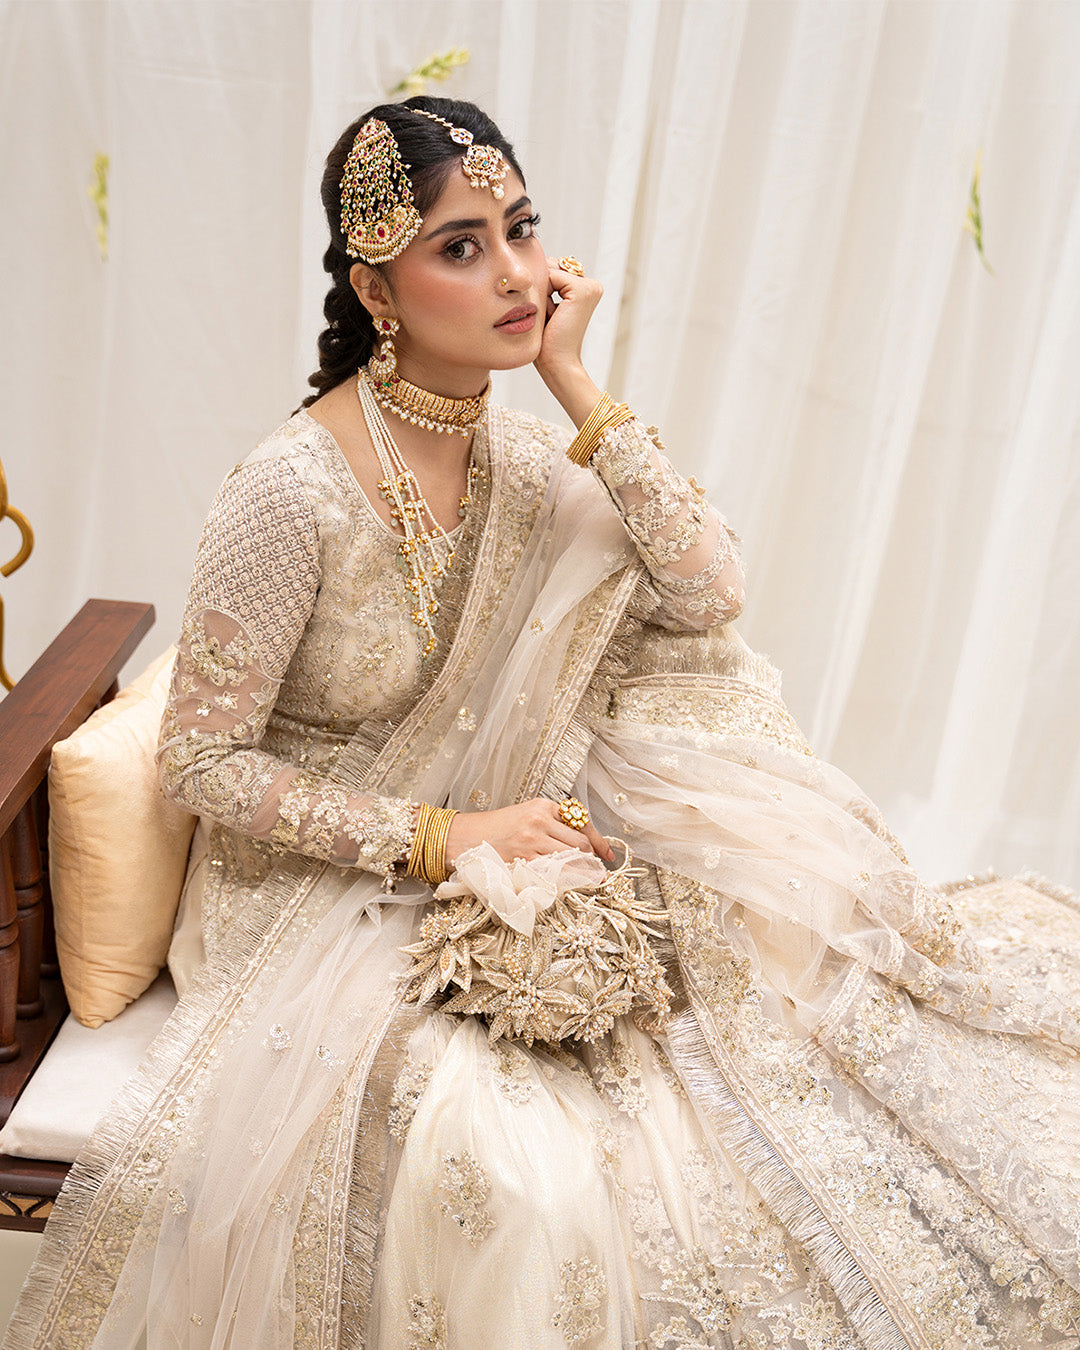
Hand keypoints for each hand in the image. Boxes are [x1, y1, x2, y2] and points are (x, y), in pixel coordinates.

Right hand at [446, 798, 614, 867]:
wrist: (463, 837)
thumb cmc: (496, 829)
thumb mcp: (525, 816)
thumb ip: (551, 825)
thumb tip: (583, 845)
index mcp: (543, 806)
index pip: (582, 822)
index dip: (599, 841)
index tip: (608, 855)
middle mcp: (540, 820)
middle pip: (580, 842)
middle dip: (591, 859)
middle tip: (597, 872)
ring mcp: (531, 840)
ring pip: (570, 858)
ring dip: (580, 871)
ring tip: (584, 880)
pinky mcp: (523, 859)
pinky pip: (553, 871)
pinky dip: (563, 879)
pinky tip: (565, 884)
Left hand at [534, 258, 603, 420]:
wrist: (557, 363)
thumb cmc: (547, 341)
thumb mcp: (546, 306)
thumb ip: (545, 283)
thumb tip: (534, 260)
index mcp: (586, 288)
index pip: (552, 269)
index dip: (541, 289)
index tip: (549, 315)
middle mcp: (592, 285)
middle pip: (550, 266)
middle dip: (541, 287)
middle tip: (550, 317)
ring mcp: (590, 286)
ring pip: (549, 269)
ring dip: (541, 292)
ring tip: (551, 316)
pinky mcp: (583, 290)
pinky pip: (551, 276)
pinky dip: (544, 294)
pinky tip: (553, 314)